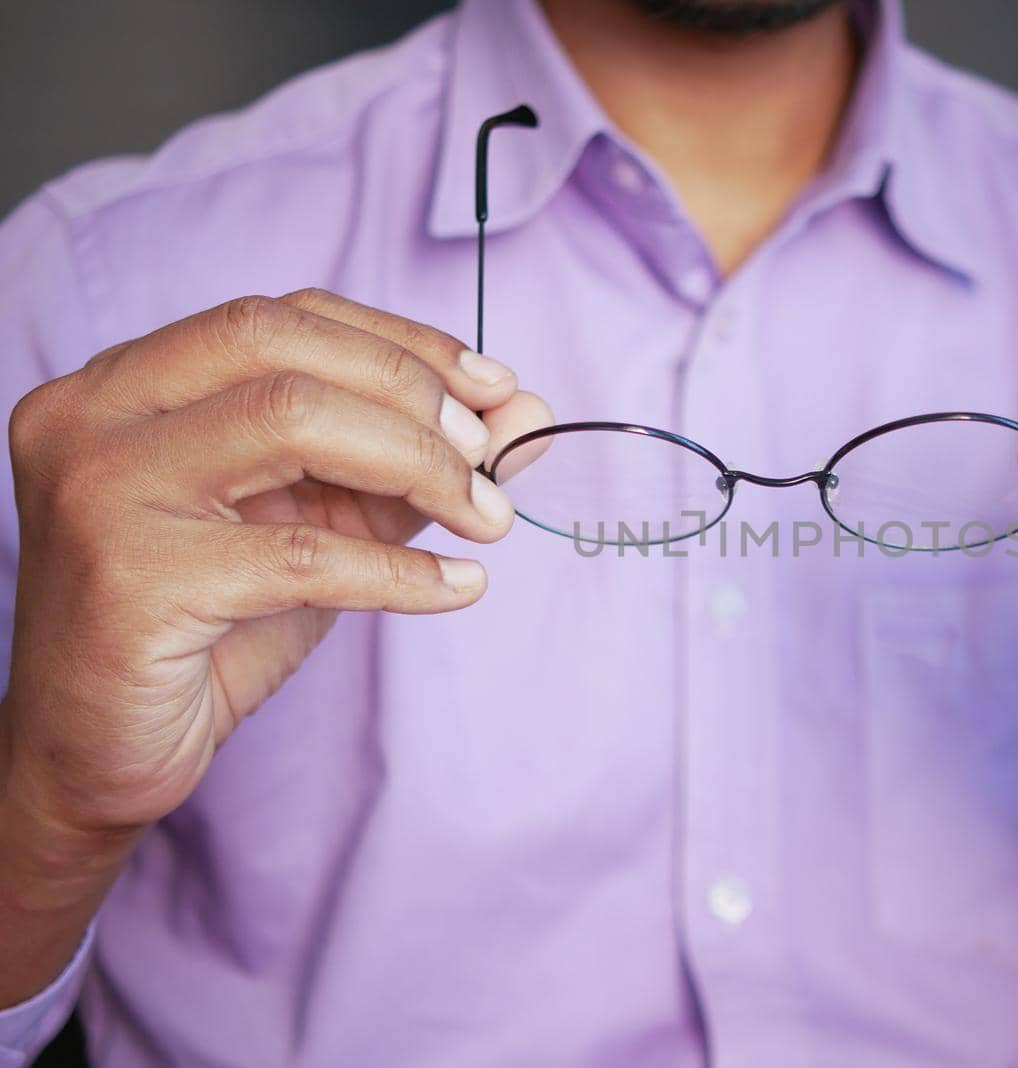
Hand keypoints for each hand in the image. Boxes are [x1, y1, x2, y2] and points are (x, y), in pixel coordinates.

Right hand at [2, 289, 551, 838]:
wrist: (98, 751)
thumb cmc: (209, 626)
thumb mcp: (320, 523)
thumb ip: (410, 461)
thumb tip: (528, 411)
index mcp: (127, 380)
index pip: (281, 316)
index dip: (401, 342)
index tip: (494, 386)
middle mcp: (93, 413)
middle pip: (282, 347)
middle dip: (412, 394)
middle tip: (490, 456)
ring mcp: (100, 489)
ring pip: (289, 419)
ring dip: (419, 465)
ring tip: (487, 518)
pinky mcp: (131, 580)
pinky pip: (301, 554)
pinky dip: (403, 569)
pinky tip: (460, 587)